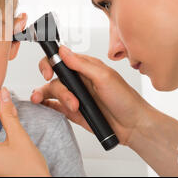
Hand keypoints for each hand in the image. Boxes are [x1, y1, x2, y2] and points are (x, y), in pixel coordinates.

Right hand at [31, 45, 148, 145]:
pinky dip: (46, 105)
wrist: (133, 126)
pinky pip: (53, 105)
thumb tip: (63, 51)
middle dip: (57, 88)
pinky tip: (44, 106)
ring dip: (57, 99)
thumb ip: (82, 64)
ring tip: (73, 107)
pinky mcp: (71, 110)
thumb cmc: (125, 100)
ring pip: (52, 92)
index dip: (49, 63)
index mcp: (85, 67)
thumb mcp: (105, 77)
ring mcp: (74, 95)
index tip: (48, 73)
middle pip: (54, 77)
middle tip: (68, 97)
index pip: (59, 58)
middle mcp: (77, 79)